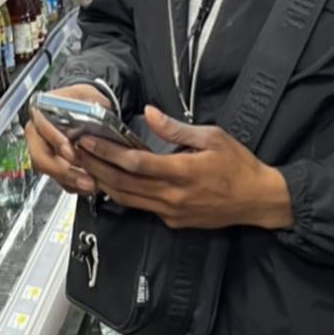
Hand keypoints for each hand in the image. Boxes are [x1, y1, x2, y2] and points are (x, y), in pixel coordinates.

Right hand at [27, 83, 110, 195]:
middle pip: (40, 157)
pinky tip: (89, 186)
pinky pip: (59, 180)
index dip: (55, 141)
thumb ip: (86, 103)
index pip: (40, 128)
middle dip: (62, 169)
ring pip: (49, 172)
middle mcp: (37, 135)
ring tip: (91, 184)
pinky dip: (74, 185)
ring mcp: (44, 152)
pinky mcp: (54, 166)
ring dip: (70, 181)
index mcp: (40, 113)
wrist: (88, 109)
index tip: (70, 151)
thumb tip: (91, 113)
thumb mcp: (86, 95)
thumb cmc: (84, 101)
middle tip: (83, 177)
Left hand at [77, 105, 292, 230]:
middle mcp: (173, 196)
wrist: (258, 200)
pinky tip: (111, 182)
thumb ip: (177, 129)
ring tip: (85, 166)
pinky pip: (142, 208)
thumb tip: (151, 113)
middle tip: (75, 152)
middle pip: (123, 183)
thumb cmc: (239, 166)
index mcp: (182, 173)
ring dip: (103, 183)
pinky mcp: (173, 221)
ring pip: (127, 199)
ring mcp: (171, 212)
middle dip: (95, 167)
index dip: (106, 152)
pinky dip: (122, 195)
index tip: (87, 140)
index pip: (134, 163)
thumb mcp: (213, 138)